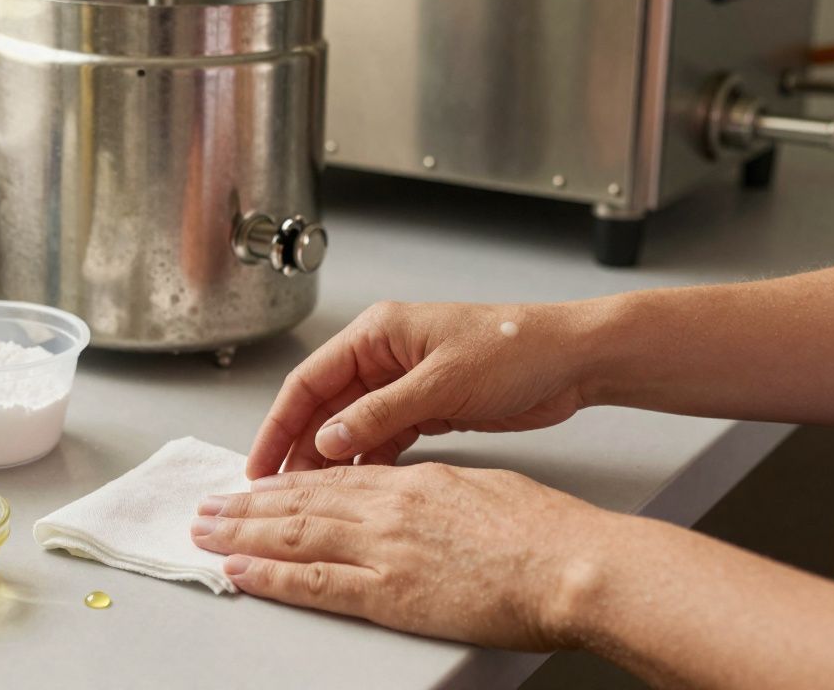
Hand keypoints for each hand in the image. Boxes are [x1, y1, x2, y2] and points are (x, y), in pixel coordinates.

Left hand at [192, 463, 610, 649]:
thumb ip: (434, 489)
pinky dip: (269, 576)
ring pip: (294, 535)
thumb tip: (414, 490)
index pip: (331, 479)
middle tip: (207, 507)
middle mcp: (386, 507)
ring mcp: (383, 547)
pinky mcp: (389, 591)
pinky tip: (239, 571)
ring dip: (242, 533)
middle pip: (299, 502)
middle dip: (246, 505)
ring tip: (205, 533)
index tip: (254, 485)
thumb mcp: (479, 487)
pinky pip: (313, 583)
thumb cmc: (542, 529)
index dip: (285, 482)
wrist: (570, 562)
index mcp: (410, 481)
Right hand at [247, 300, 598, 477]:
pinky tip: (355, 489)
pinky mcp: (425, 408)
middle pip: (323, 406)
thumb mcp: (442, 382)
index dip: (279, 423)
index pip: (309, 381)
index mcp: (378, 334)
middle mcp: (384, 356)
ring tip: (311, 498)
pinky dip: (367, 463)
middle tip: (278, 491)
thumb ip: (380, 413)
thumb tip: (328, 439)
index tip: (260, 462)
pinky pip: (381, 439)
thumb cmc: (515, 349)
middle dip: (299, 447)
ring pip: (349, 427)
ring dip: (331, 460)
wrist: (572, 361)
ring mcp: (403, 384)